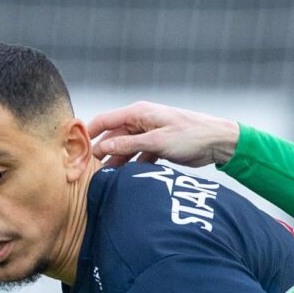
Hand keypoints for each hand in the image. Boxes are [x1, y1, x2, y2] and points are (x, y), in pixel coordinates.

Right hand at [86, 101, 239, 169]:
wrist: (218, 142)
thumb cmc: (191, 135)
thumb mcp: (156, 141)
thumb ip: (128, 144)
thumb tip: (103, 147)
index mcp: (139, 113)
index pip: (105, 120)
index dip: (89, 134)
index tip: (74, 148)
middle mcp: (142, 121)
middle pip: (113, 136)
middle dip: (102, 152)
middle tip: (88, 170)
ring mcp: (149, 134)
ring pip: (126, 149)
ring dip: (117, 162)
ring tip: (105, 178)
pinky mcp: (158, 147)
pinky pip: (139, 156)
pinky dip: (132, 166)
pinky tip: (125, 179)